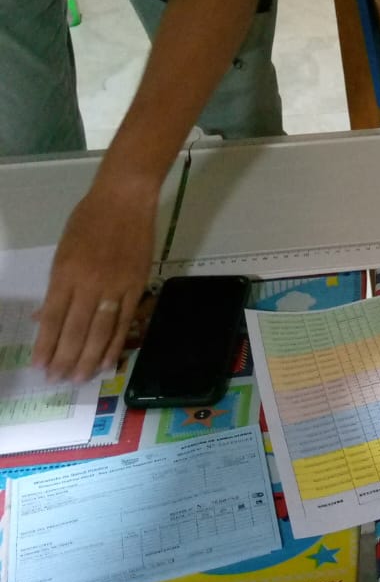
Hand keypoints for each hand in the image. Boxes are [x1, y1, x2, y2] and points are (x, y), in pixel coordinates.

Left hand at [32, 180, 157, 381]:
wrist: (125, 200)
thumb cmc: (88, 220)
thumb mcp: (63, 250)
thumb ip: (57, 286)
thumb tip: (47, 318)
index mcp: (66, 272)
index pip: (54, 317)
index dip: (46, 344)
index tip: (40, 366)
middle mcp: (90, 283)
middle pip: (77, 329)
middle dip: (66, 358)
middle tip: (58, 381)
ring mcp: (116, 287)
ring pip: (101, 331)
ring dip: (89, 358)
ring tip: (80, 378)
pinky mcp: (137, 287)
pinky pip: (125, 322)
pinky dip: (116, 343)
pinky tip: (108, 360)